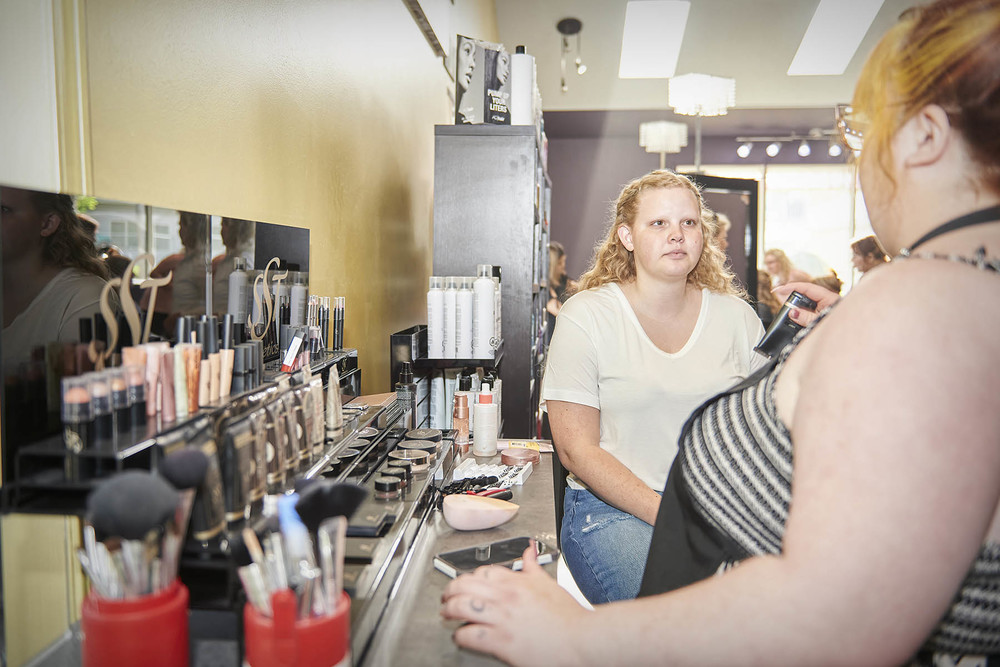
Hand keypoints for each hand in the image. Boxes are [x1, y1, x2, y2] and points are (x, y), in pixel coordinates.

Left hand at [441, 541, 589, 665]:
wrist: (581, 639)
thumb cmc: (568, 616)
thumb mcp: (548, 583)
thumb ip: (533, 565)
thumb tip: (528, 549)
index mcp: (517, 582)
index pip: (483, 571)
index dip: (470, 577)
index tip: (468, 584)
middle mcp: (506, 597)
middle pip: (465, 584)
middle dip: (451, 590)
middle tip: (447, 597)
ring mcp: (503, 618)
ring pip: (462, 606)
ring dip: (449, 610)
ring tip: (447, 613)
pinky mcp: (502, 641)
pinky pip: (470, 634)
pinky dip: (461, 635)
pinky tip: (461, 636)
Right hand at [772, 282, 839, 326]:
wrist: (851, 338)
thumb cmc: (839, 327)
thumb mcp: (819, 322)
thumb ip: (805, 317)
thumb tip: (792, 312)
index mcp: (828, 297)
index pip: (806, 287)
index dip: (791, 287)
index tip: (778, 290)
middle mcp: (827, 299)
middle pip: (805, 294)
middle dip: (792, 297)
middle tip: (779, 300)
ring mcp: (825, 306)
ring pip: (806, 302)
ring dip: (796, 306)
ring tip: (786, 310)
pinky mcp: (823, 313)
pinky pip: (809, 309)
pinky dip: (801, 312)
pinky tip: (795, 316)